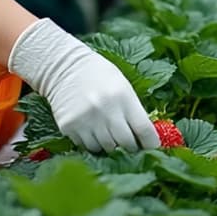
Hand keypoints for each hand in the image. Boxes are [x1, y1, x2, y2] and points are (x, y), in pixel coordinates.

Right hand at [9, 19, 157, 151]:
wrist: (64, 67)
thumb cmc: (98, 75)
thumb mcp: (123, 86)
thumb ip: (133, 110)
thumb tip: (146, 137)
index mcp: (123, 96)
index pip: (143, 129)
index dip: (151, 142)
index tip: (152, 147)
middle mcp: (105, 110)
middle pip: (126, 143)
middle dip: (131, 147)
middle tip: (131, 145)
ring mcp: (86, 120)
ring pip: (106, 148)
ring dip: (111, 145)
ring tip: (108, 133)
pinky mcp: (69, 127)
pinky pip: (87, 146)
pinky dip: (93, 143)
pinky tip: (92, 131)